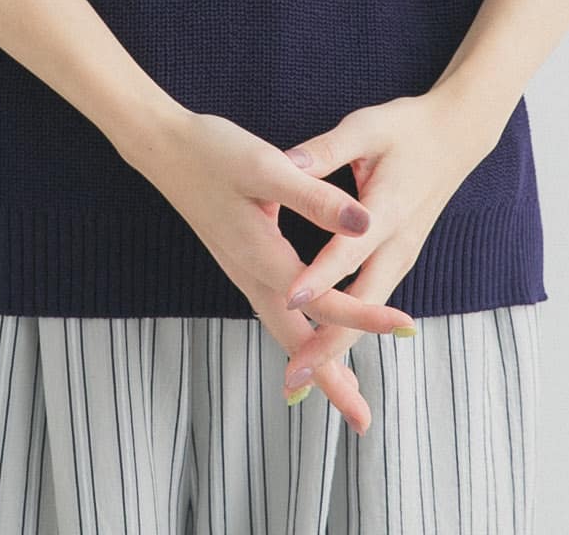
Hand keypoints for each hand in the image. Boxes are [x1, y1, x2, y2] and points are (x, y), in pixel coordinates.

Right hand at [117, 106, 418, 433]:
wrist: (163, 147)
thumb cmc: (213, 151)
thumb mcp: (267, 167)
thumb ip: (316, 198)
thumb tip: (366, 223)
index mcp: (262, 256)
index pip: (325, 302)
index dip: (367, 315)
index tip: (406, 327)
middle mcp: (251, 275)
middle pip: (297, 341)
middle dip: (331, 381)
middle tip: (362, 420)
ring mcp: (242, 272)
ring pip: (283, 330)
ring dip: (313, 363)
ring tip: (344, 392)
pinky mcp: (239, 261)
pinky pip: (273, 312)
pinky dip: (296, 335)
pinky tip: (307, 335)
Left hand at [272, 91, 495, 415]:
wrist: (455, 137)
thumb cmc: (405, 129)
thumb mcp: (366, 127)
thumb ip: (327, 149)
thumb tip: (289, 163)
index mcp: (388, 208)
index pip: (349, 248)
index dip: (321, 274)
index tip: (291, 297)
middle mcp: (398, 242)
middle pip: (364, 303)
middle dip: (329, 341)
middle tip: (294, 373)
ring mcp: (402, 256)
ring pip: (369, 311)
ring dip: (337, 345)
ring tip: (300, 375)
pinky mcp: (399, 260)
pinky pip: (372, 303)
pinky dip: (350, 331)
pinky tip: (323, 350)